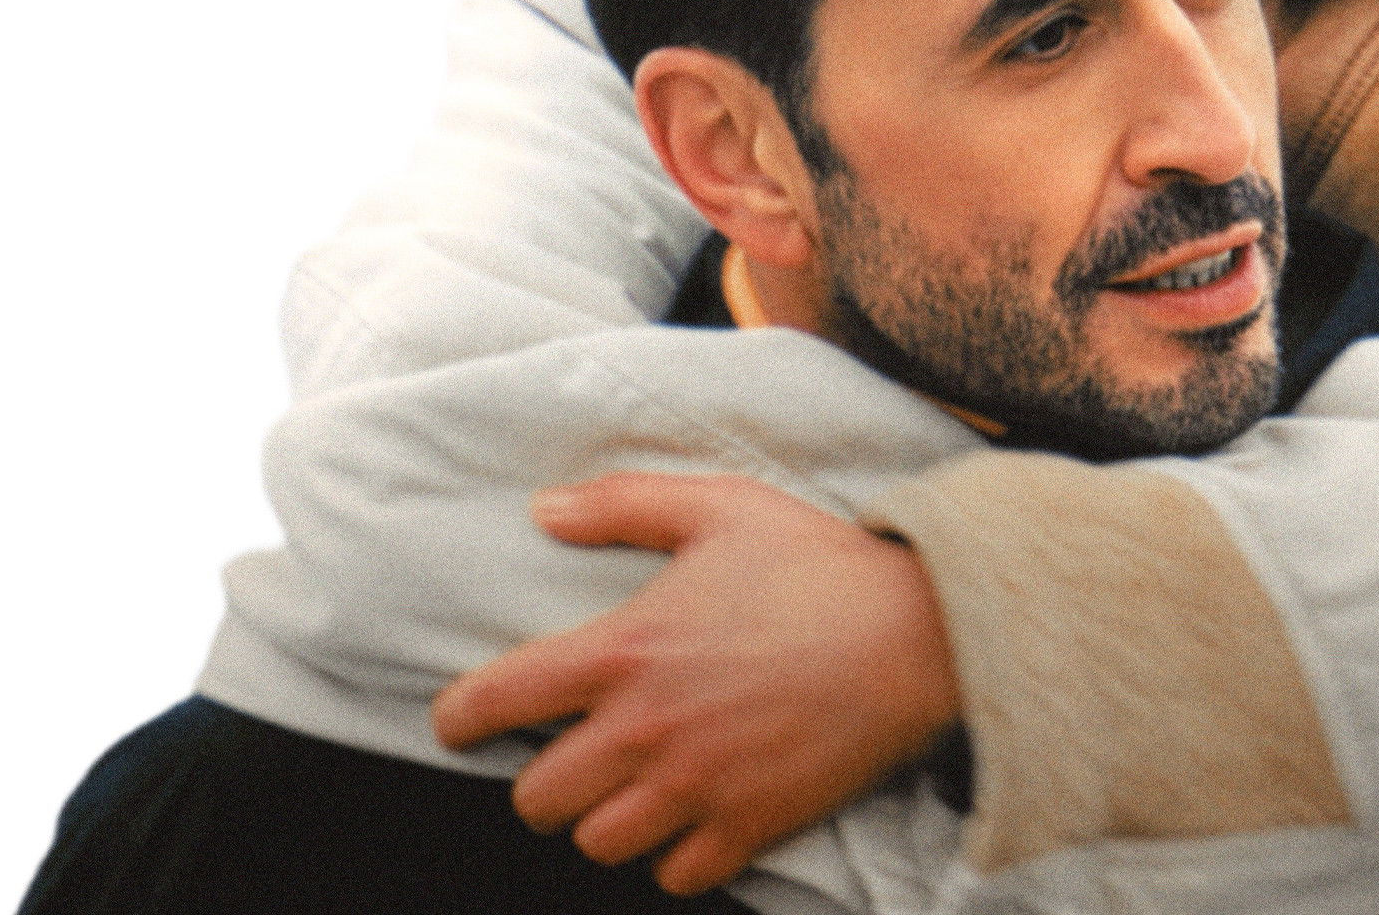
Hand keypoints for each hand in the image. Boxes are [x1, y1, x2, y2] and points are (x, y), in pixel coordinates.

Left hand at [432, 472, 961, 895]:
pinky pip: (674, 875)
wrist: (919, 634)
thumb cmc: (818, 564)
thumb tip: (545, 510)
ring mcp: (695, 787)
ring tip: (631, 787)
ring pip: (598, 844)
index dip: (458, 719)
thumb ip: (623, 503)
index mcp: (622, 651)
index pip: (494, 704)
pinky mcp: (748, 826)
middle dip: (543, 781)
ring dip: (605, 819)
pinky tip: (690, 816)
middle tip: (572, 755)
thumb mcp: (718, 505)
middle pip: (537, 800)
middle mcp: (644, 731)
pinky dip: (672, 854)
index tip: (460, 722)